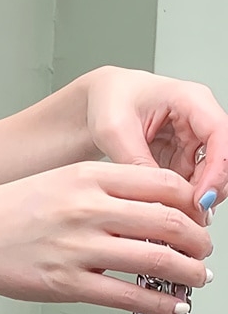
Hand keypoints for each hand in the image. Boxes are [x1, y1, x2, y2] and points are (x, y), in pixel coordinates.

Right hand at [0, 162, 212, 313]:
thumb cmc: (2, 213)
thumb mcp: (55, 181)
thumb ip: (102, 189)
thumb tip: (151, 208)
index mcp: (86, 176)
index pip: (165, 185)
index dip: (192, 204)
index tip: (196, 217)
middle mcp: (86, 208)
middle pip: (170, 222)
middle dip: (199, 241)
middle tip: (203, 251)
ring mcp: (77, 248)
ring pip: (158, 260)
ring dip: (189, 273)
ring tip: (196, 279)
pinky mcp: (66, 284)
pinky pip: (129, 296)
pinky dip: (161, 304)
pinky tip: (172, 306)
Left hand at [84, 66, 227, 216]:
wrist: (99, 101)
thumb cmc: (108, 102)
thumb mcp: (114, 131)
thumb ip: (137, 161)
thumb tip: (157, 195)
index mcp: (189, 99)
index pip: (219, 133)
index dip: (218, 168)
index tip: (202, 196)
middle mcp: (199, 117)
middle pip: (222, 157)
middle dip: (209, 188)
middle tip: (189, 213)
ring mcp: (194, 137)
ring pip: (209, 173)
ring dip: (194, 194)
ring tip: (174, 214)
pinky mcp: (184, 153)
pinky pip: (192, 178)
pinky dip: (182, 195)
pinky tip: (168, 207)